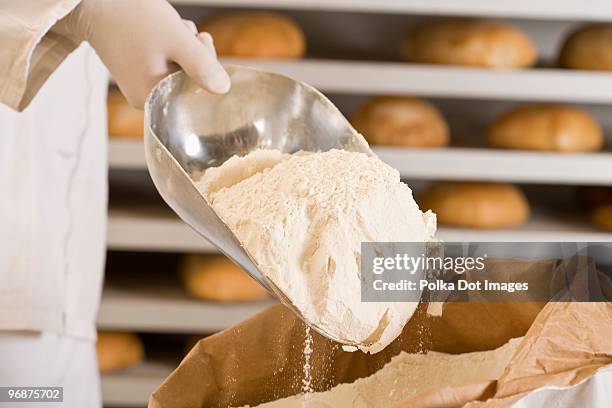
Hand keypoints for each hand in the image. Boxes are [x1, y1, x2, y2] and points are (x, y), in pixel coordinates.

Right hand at [54, 0, 229, 107]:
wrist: (92, 1)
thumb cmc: (132, 18)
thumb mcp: (176, 40)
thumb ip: (202, 66)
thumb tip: (223, 89)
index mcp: (152, 99)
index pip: (196, 92)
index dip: (206, 66)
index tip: (202, 41)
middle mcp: (145, 97)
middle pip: (188, 80)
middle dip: (195, 53)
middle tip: (187, 31)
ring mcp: (141, 83)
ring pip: (180, 68)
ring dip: (184, 46)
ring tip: (173, 27)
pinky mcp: (138, 69)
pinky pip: (166, 61)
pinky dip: (171, 45)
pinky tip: (165, 30)